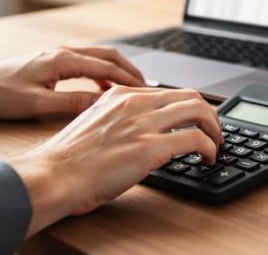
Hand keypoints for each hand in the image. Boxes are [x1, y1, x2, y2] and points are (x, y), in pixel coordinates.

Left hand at [0, 46, 145, 118]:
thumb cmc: (1, 93)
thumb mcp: (39, 104)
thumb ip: (73, 103)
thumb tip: (103, 104)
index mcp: (63, 60)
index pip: (107, 67)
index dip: (130, 79)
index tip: (147, 91)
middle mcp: (64, 53)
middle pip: (109, 56)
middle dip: (131, 70)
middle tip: (147, 87)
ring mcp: (59, 55)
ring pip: (99, 58)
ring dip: (118, 71)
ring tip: (132, 89)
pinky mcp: (54, 62)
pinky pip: (88, 63)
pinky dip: (103, 74)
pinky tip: (104, 90)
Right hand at [7, 86, 223, 235]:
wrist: (52, 176)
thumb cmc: (67, 160)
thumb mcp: (94, 123)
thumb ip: (119, 119)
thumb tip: (140, 131)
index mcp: (121, 96)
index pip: (169, 92)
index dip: (189, 108)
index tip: (196, 122)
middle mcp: (135, 103)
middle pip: (191, 96)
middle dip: (209, 115)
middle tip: (213, 132)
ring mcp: (144, 123)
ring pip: (199, 111)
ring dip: (214, 129)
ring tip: (215, 145)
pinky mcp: (151, 146)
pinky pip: (196, 139)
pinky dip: (209, 148)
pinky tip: (207, 159)